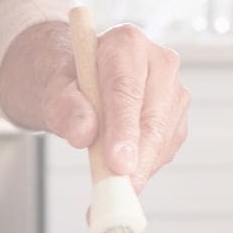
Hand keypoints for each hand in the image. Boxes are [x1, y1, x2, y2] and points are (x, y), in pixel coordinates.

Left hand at [2, 20, 189, 189]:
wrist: (84, 86)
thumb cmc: (73, 85)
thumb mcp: (55, 91)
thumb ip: (65, 108)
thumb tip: (84, 134)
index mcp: (127, 44)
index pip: (127, 89)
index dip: (123, 129)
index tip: (117, 162)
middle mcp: (159, 62)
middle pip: (153, 117)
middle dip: (137, 157)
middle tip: (117, 189)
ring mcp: (174, 90)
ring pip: (163, 138)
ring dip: (140, 168)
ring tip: (110, 188)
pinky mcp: (177, 118)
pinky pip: (166, 150)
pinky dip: (145, 169)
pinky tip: (124, 173)